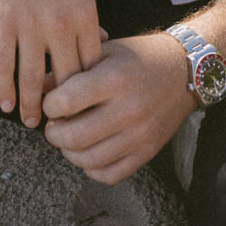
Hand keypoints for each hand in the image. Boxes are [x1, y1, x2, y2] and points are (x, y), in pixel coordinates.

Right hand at [0, 0, 102, 127]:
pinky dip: (3, 89)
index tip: (84, 106)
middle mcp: (60, 26)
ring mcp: (29, 25)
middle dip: (63, 107)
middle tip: (59, 125)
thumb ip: (89, 18)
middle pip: (64, 80)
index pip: (90, 68)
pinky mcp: (3, 22)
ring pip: (31, 79)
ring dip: (31, 107)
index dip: (87, 92)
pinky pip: (3, 64)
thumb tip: (100, 44)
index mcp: (84, 16)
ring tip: (30, 122)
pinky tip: (4, 103)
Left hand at [43, 33, 195, 184]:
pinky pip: (110, 174)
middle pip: (73, 136)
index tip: (51, 102)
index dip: (49, 105)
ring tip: (69, 138)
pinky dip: (92, 168)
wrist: (185, 70)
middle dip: (54, 133)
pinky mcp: (147, 152)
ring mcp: (138, 135)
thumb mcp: (106, 51)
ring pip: (88, 160)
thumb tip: (40, 88)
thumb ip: (72, 69)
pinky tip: (90, 151)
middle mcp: (127, 109)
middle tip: (53, 125)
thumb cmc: (140, 56)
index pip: (66, 102)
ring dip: (69, 152)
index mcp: (114, 79)